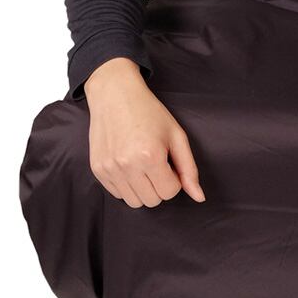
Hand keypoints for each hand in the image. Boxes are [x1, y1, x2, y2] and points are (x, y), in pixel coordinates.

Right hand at [85, 61, 206, 208]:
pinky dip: (127, 185)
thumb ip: (189, 169)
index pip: (170, 192)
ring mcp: (109, 169)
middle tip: (157, 163)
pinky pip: (117, 194)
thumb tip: (199, 197)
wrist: (115, 94)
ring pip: (134, 202)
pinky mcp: (97, 170)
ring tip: (143, 165)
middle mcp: (127, 165)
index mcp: (150, 156)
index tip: (169, 162)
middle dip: (160, 186)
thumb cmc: (149, 112)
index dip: (175, 178)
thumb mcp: (176, 135)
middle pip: (152, 201)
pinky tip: (129, 164)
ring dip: (143, 189)